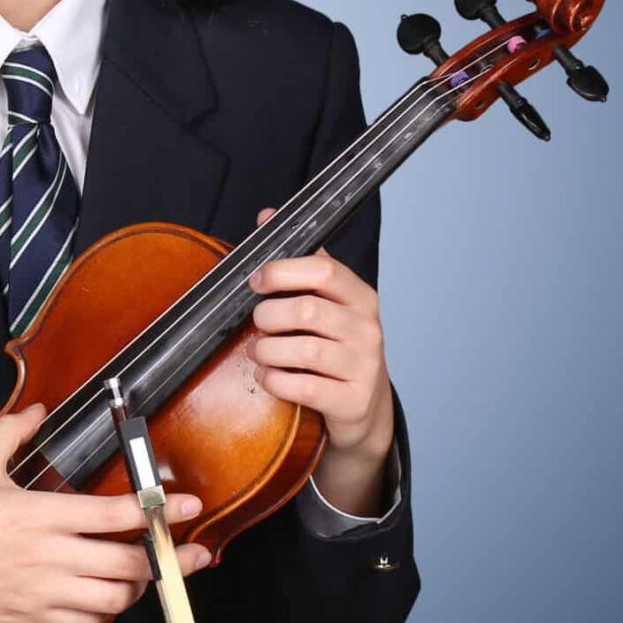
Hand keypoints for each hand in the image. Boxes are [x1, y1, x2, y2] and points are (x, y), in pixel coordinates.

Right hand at [0, 403, 211, 622]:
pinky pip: (86, 622)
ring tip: (142, 572)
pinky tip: (103, 594)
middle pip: (128, 564)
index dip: (159, 511)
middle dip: (163, 559)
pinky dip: (104, 610)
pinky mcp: (30, 617)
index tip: (187, 505)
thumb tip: (36, 410)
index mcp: (38, 514)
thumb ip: (10, 433)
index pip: (114, 514)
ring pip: (114, 599)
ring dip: (136, 587)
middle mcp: (48, 556)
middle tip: (180, 550)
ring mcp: (41, 592)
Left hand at [248, 206, 394, 513]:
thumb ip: (299, 262)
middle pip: (307, 310)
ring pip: (304, 350)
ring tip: (258, 352)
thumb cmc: (334, 346)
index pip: (324, 270)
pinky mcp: (352, 399)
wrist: (362, 407)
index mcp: (359, 297)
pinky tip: (268, 376)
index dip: (282, 271)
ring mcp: (364, 366)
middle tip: (257, 324)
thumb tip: (268, 216)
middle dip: (268, 316)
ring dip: (267, 351)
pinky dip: (274, 380)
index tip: (255, 280)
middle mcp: (367, 328)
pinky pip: (303, 386)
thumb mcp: (325, 302)